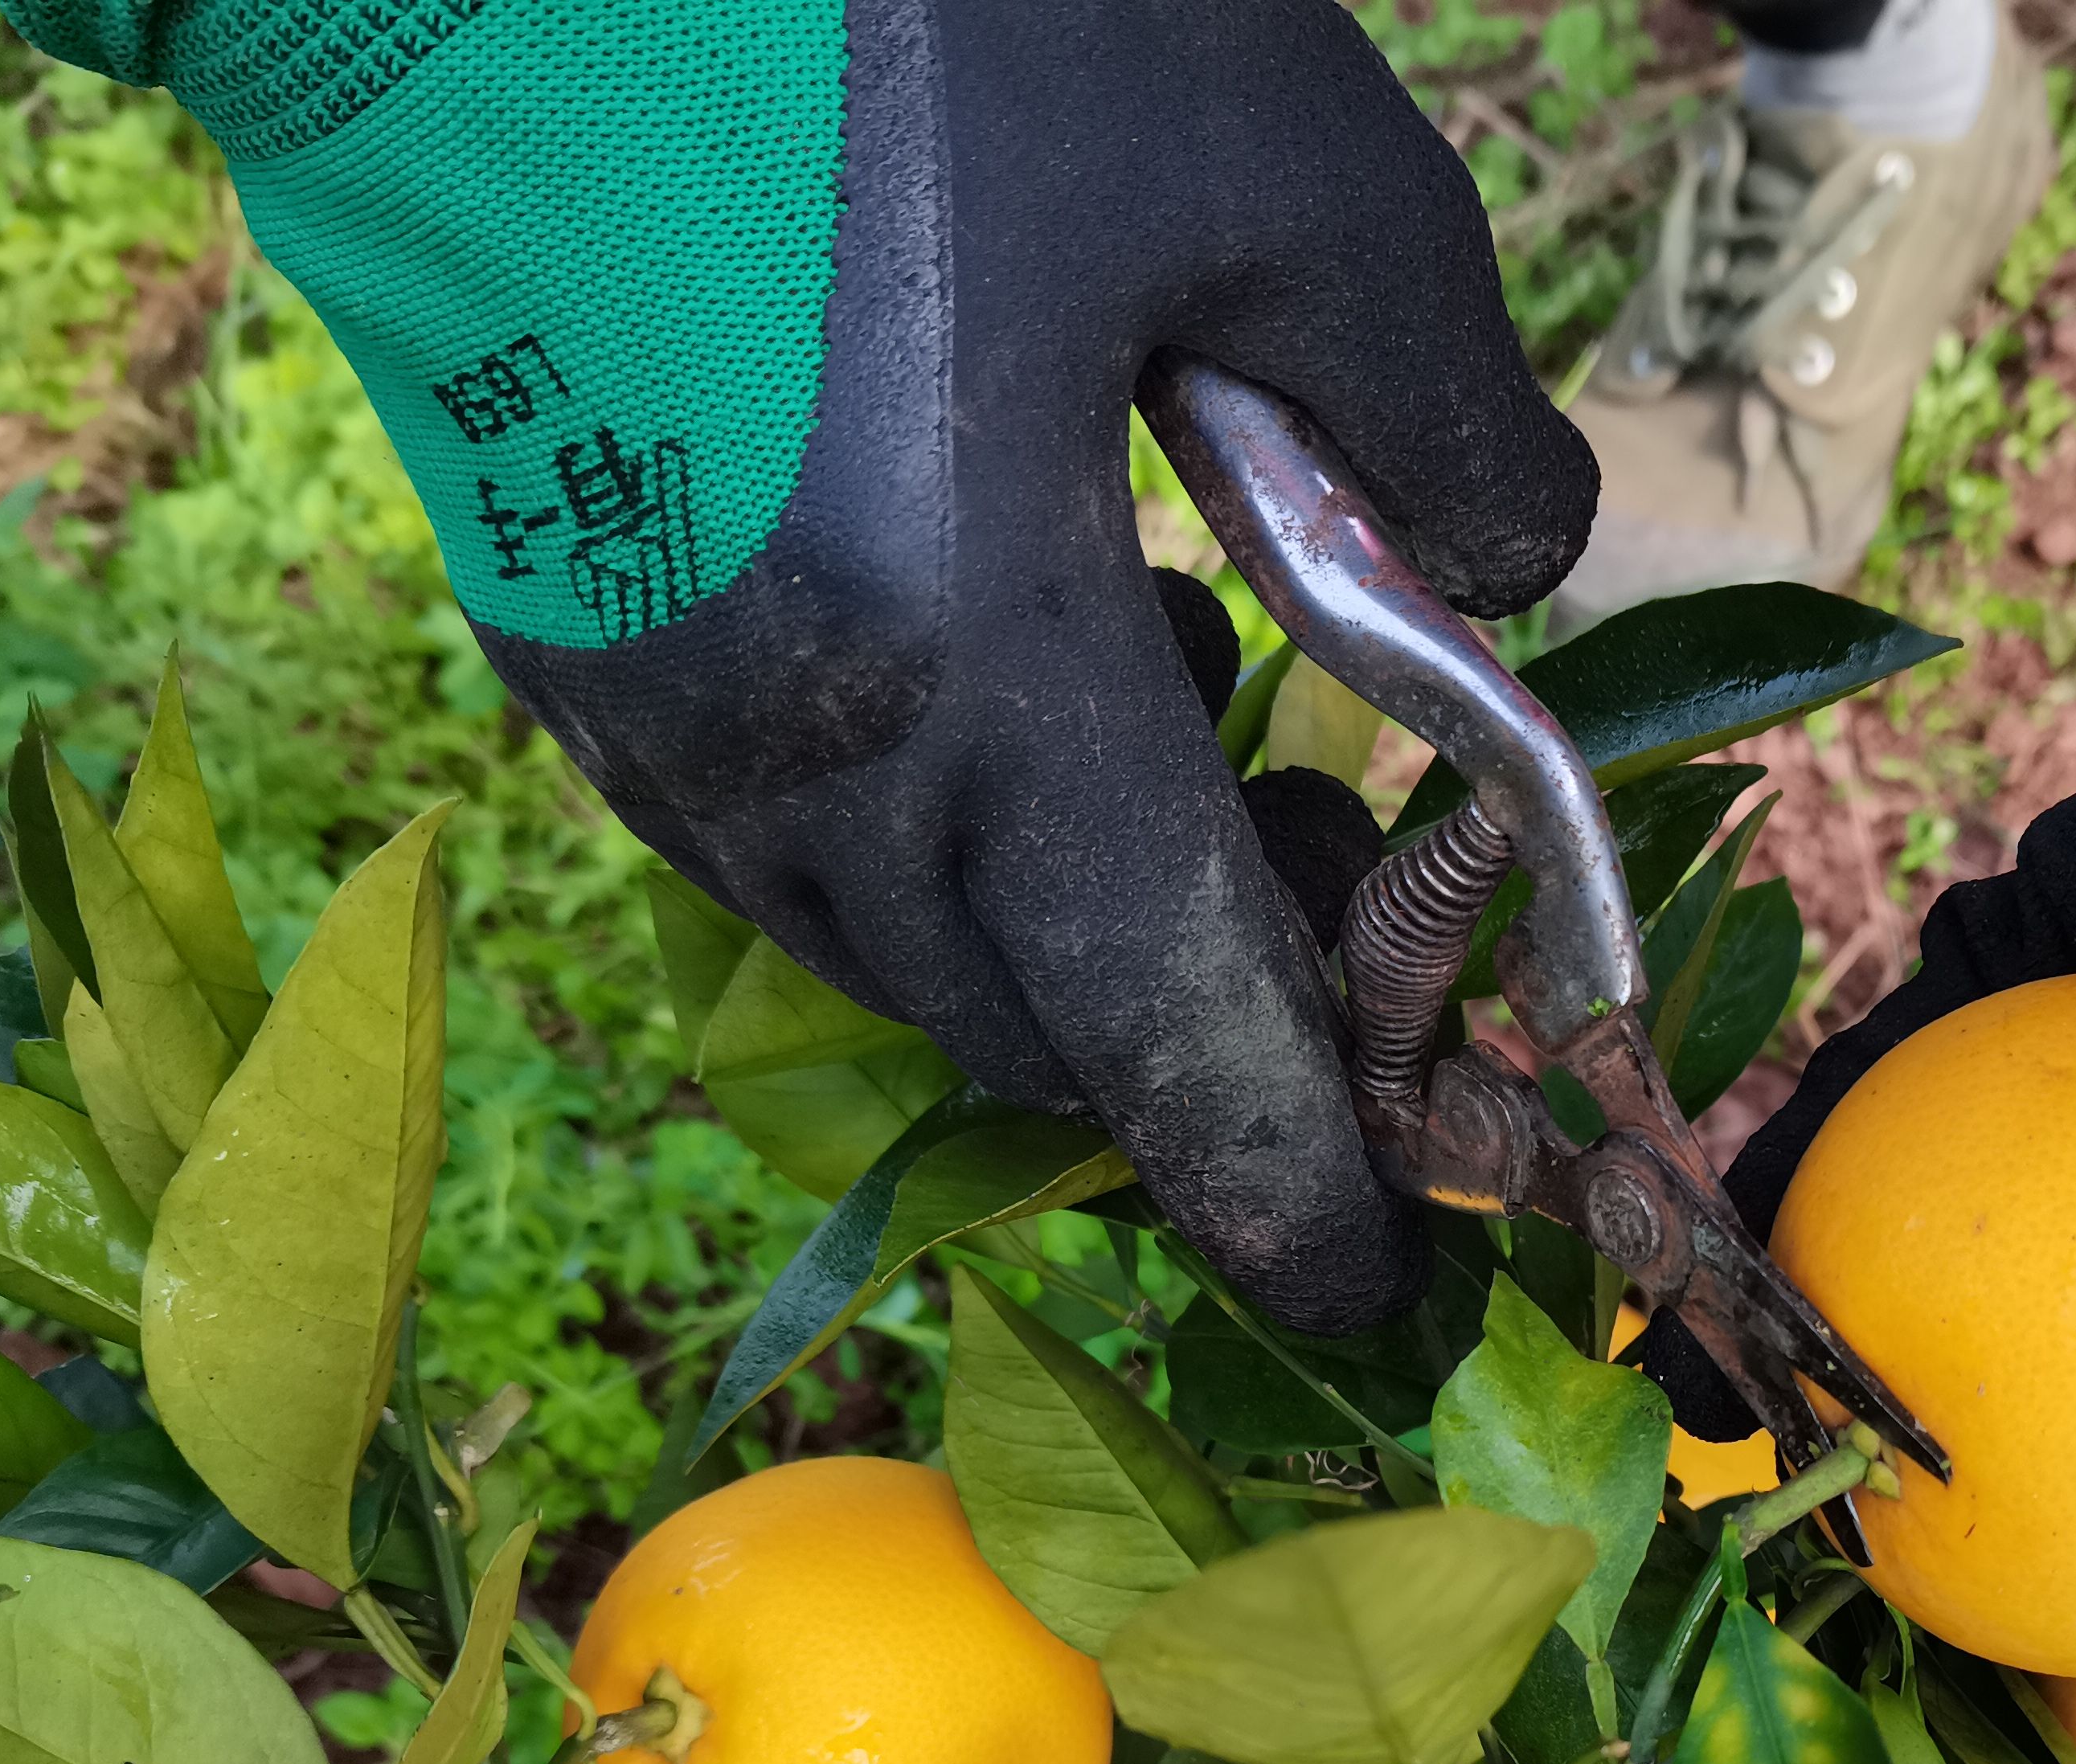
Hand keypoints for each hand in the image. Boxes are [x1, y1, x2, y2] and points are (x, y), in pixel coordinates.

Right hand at [29, 0, 1593, 1331]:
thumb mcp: (1280, 163)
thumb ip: (1441, 415)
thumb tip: (1515, 577)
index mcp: (969, 676)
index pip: (1171, 1042)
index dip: (1287, 1189)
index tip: (1368, 1289)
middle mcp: (785, 758)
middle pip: (1041, 1023)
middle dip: (1209, 1016)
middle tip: (1332, 864)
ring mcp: (644, 716)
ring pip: (906, 943)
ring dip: (1068, 905)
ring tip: (1175, 695)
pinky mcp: (561, 639)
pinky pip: (784, 835)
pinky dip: (931, 817)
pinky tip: (996, 630)